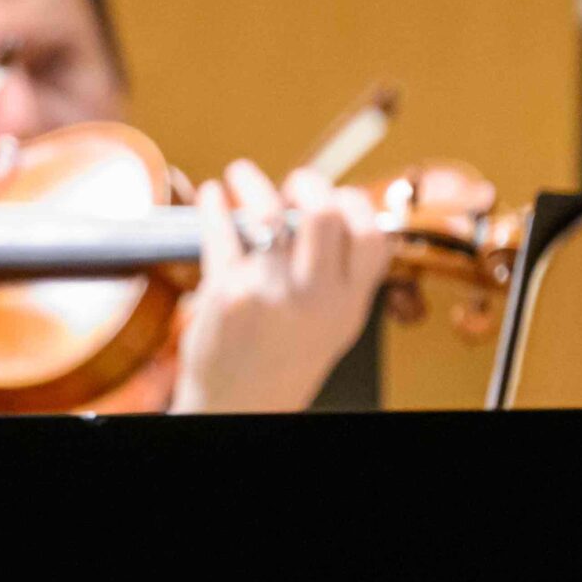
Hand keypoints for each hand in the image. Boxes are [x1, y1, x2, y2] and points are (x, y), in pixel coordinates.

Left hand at [172, 161, 389, 414]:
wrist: (237, 406)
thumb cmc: (282, 357)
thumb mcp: (332, 324)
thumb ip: (341, 274)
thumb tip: (339, 206)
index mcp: (348, 304)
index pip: (371, 233)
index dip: (354, 204)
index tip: (333, 198)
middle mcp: (314, 298)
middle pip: (324, 213)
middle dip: (307, 183)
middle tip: (291, 184)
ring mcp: (269, 293)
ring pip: (268, 213)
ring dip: (250, 182)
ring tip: (239, 174)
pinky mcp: (225, 293)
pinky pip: (220, 231)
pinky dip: (211, 204)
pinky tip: (210, 196)